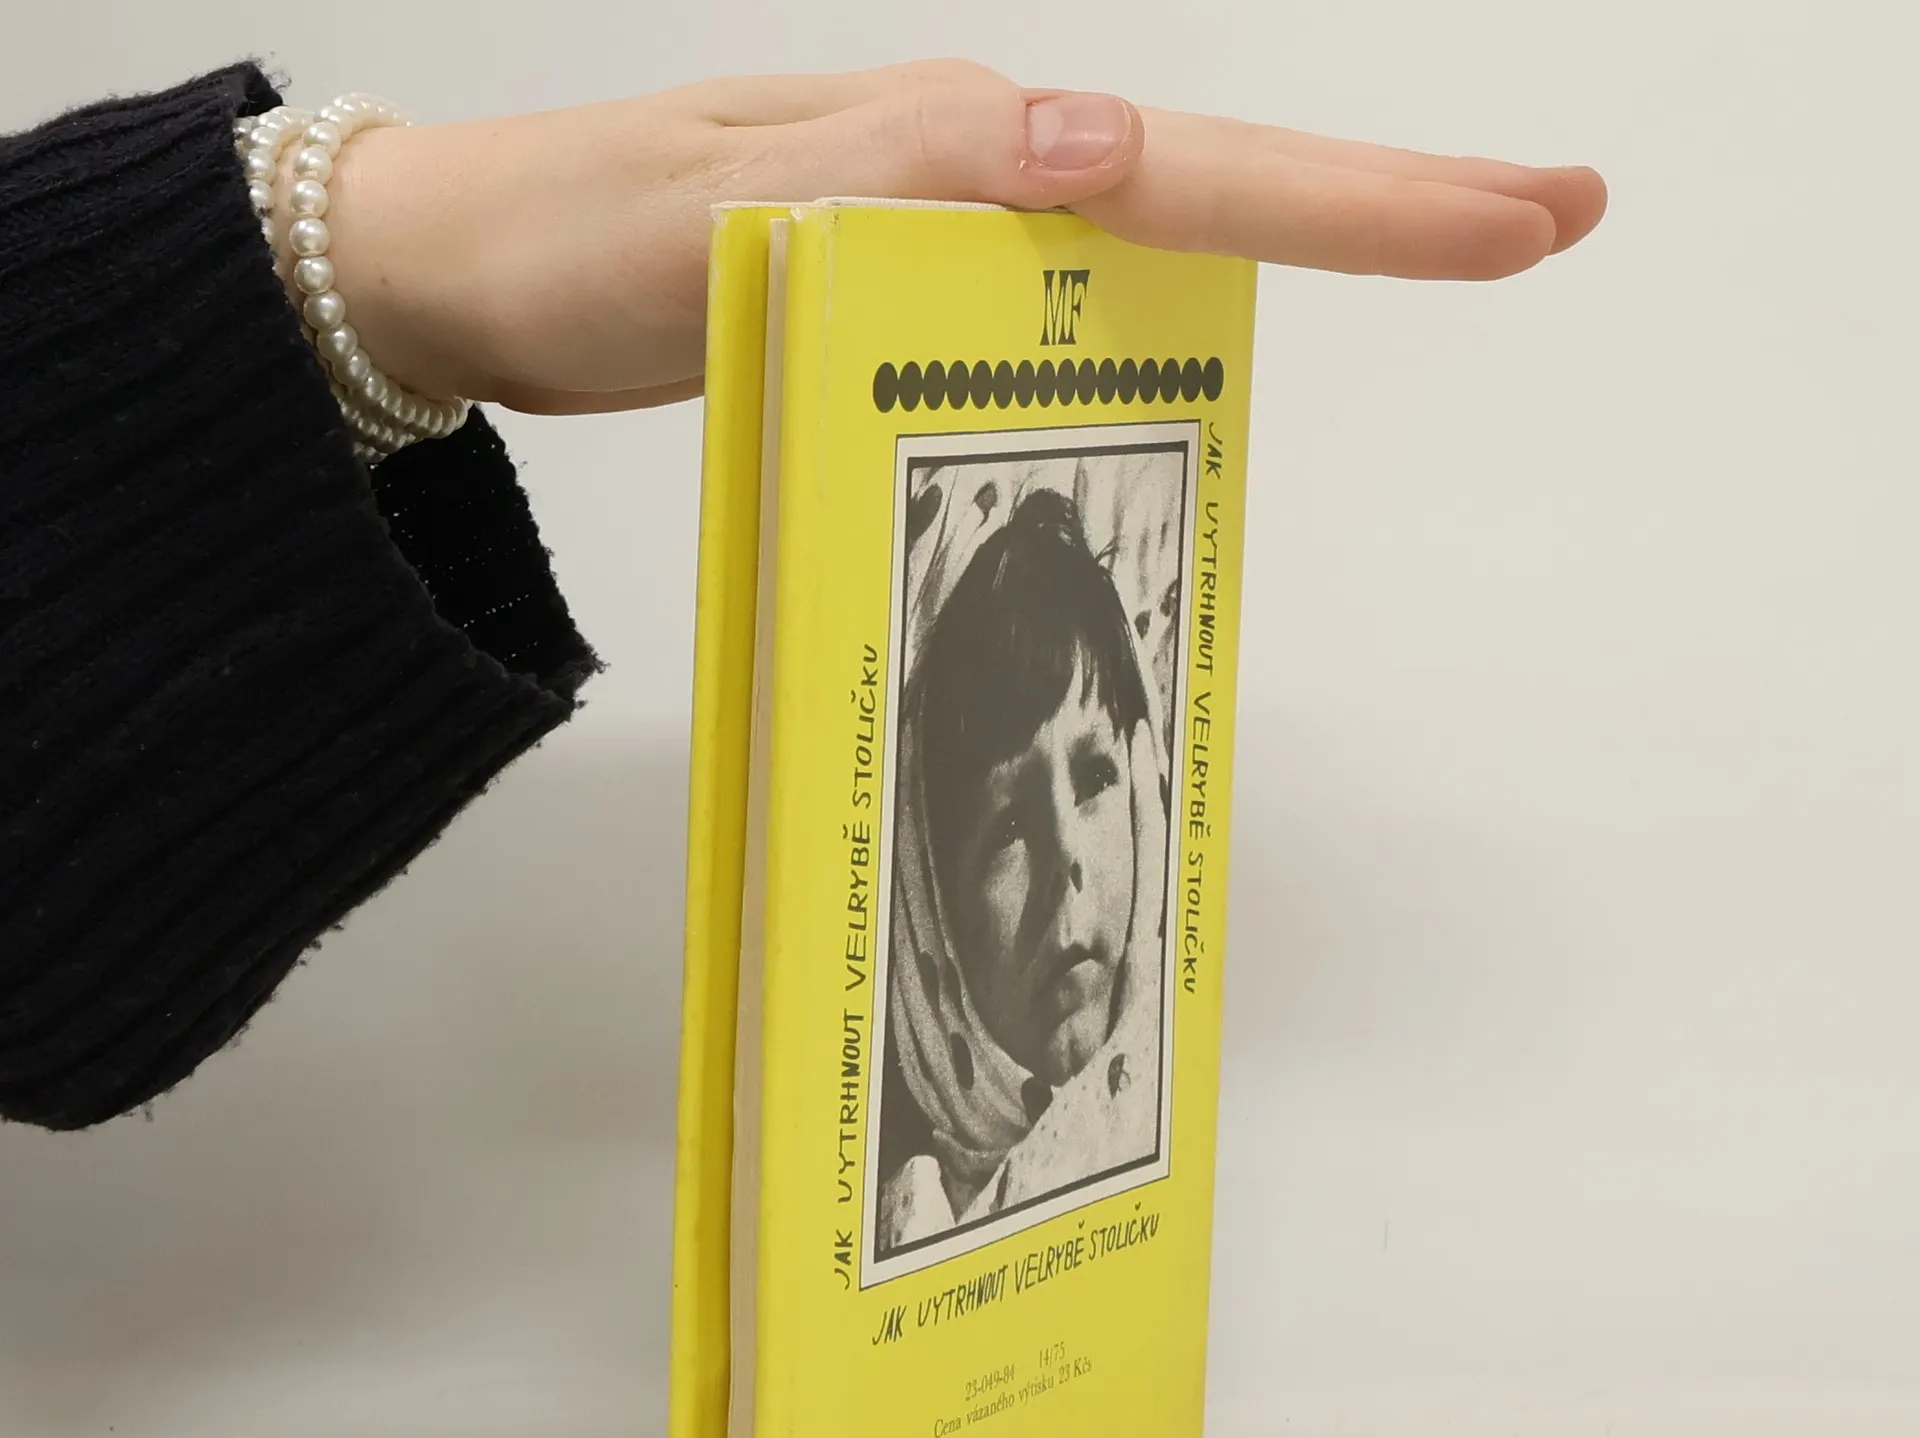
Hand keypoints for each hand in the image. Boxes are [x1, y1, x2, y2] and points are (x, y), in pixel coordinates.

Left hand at [319, 61, 1606, 412]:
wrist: (465, 264)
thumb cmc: (572, 243)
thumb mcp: (725, 213)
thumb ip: (910, 178)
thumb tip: (1107, 148)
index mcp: (953, 147)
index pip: (1191, 170)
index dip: (1360, 202)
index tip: (1517, 216)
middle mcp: (970, 168)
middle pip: (1214, 183)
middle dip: (1383, 201)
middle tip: (1547, 212)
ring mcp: (947, 219)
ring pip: (1155, 235)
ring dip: (1300, 243)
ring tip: (1436, 248)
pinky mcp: (912, 277)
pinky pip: (1069, 294)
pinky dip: (1162, 314)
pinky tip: (1201, 345)